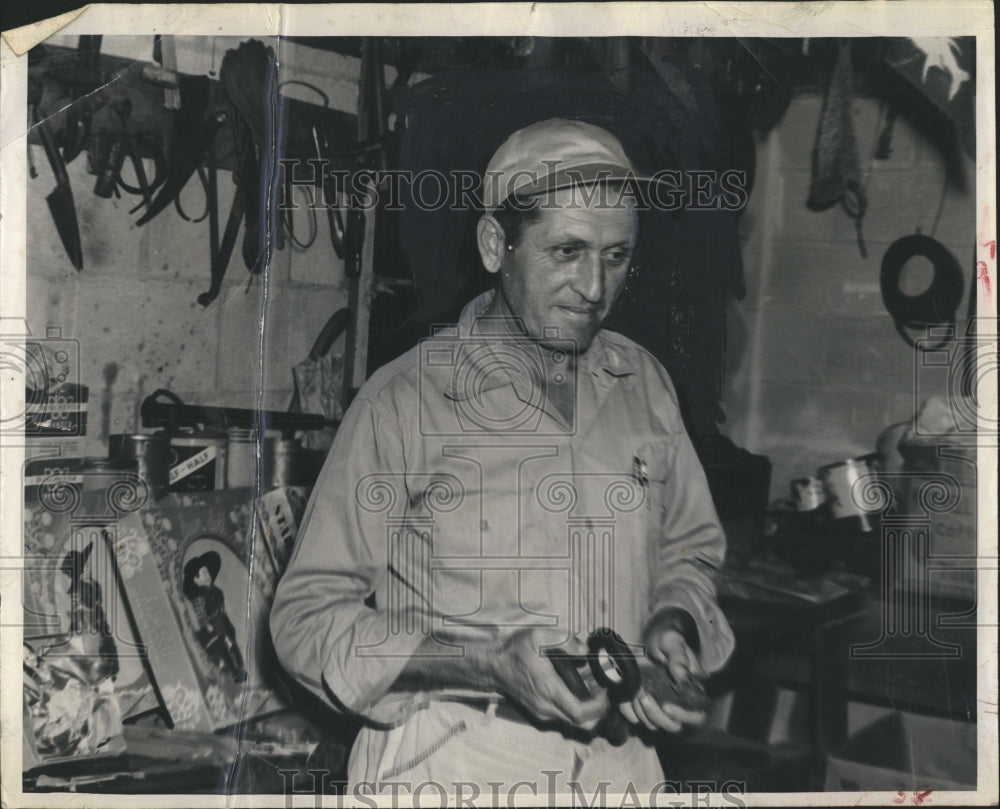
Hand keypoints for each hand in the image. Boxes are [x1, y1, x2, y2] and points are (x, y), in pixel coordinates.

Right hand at [492, 627, 608, 730]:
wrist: (493, 665)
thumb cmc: (516, 650)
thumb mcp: (540, 635)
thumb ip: (565, 641)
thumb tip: (585, 650)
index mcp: (548, 689)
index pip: (580, 712)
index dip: (598, 706)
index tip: (605, 691)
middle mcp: (546, 707)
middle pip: (581, 723)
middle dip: (598, 710)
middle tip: (604, 690)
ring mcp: (542, 712)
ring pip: (573, 722)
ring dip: (587, 709)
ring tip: (592, 687)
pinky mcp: (539, 712)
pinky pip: (563, 717)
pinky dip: (575, 708)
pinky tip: (576, 689)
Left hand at [619, 628, 706, 732]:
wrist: (650, 636)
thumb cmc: (667, 640)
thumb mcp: (673, 643)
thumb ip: (679, 659)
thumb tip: (681, 678)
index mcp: (692, 692)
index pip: (697, 716)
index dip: (684, 716)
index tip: (666, 706)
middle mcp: (677, 703)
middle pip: (672, 726)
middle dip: (656, 715)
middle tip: (644, 695)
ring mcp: (659, 705)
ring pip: (652, 724)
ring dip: (641, 711)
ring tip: (636, 689)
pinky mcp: (642, 703)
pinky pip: (634, 717)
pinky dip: (628, 709)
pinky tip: (626, 695)